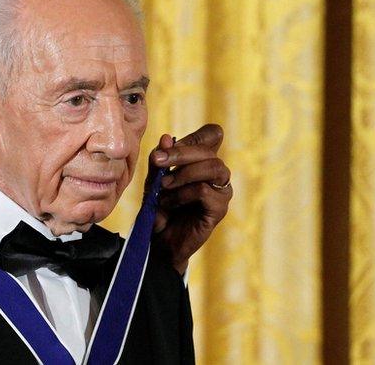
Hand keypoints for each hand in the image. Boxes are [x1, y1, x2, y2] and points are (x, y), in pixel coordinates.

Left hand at [150, 124, 231, 274]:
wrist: (159, 240)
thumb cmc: (158, 206)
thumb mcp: (153, 179)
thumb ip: (159, 160)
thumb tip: (166, 137)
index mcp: (202, 160)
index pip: (213, 134)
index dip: (193, 136)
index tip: (167, 147)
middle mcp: (216, 173)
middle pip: (210, 149)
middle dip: (180, 153)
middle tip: (158, 161)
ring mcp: (221, 190)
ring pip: (214, 166)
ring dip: (183, 173)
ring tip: (163, 186)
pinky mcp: (219, 209)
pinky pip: (204, 191)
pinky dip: (182, 194)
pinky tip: (168, 203)